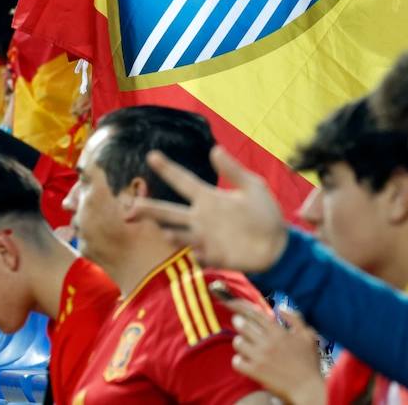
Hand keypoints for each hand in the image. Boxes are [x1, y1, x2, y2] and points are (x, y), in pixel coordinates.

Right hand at [124, 145, 288, 272]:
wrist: (278, 245)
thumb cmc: (265, 213)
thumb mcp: (253, 187)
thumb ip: (233, 171)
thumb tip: (215, 149)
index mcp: (209, 198)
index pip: (184, 181)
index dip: (168, 168)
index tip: (151, 155)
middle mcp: (201, 218)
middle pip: (169, 211)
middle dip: (149, 208)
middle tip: (130, 204)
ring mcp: (204, 239)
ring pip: (178, 235)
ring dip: (170, 234)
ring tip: (164, 232)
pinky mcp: (212, 257)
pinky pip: (196, 257)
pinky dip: (191, 255)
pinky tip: (190, 254)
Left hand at [231, 301, 325, 404]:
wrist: (307, 387)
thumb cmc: (309, 362)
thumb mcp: (308, 334)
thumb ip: (295, 318)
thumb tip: (280, 308)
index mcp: (279, 332)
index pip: (256, 314)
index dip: (242, 307)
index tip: (232, 303)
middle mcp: (268, 342)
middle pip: (243, 326)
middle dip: (238, 322)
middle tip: (238, 322)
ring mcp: (260, 357)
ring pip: (238, 343)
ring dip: (239, 342)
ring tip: (244, 343)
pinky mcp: (255, 372)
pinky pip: (236, 362)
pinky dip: (238, 360)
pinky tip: (244, 360)